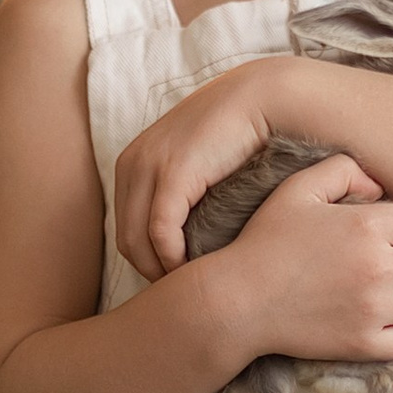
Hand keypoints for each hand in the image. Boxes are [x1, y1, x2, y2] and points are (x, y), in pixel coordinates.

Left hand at [114, 71, 315, 281]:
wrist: (266, 98)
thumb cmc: (244, 136)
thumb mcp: (201, 163)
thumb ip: (187, 193)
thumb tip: (190, 236)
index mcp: (135, 162)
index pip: (127, 229)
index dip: (150, 262)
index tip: (181, 282)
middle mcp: (133, 163)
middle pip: (127, 240)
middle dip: (152, 273)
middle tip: (187, 294)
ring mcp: (148, 166)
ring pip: (138, 242)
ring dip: (163, 271)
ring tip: (194, 287)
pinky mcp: (172, 173)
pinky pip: (161, 233)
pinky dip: (174, 259)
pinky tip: (199, 270)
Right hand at [202, 154, 392, 365]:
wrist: (237, 301)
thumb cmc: (265, 242)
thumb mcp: (297, 190)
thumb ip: (342, 170)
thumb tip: (379, 186)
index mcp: (369, 225)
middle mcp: (379, 267)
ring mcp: (374, 309)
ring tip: (388, 293)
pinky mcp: (364, 343)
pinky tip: (374, 320)